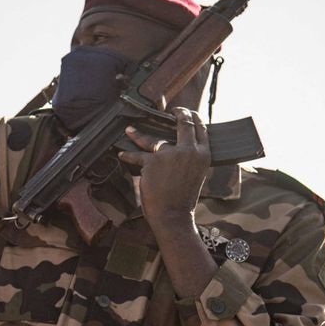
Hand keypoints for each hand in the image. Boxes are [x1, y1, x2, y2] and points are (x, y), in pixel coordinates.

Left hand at [118, 107, 210, 223]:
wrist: (174, 215)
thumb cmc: (183, 199)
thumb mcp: (195, 174)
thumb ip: (189, 158)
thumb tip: (177, 146)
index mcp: (203, 155)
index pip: (200, 129)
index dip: (192, 117)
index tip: (184, 112)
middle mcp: (189, 151)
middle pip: (184, 123)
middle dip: (178, 113)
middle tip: (172, 110)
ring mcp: (171, 154)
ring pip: (153, 138)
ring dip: (138, 133)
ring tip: (130, 129)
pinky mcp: (154, 161)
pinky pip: (138, 155)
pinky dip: (128, 155)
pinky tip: (121, 153)